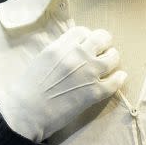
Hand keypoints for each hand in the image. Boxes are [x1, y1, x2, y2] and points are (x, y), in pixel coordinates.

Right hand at [0, 26, 125, 141]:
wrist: (26, 113)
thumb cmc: (26, 89)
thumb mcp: (39, 61)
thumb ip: (56, 54)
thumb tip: (67, 52)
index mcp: (60, 47)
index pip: (82, 31)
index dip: (86, 37)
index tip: (86, 44)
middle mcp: (77, 56)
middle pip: (102, 38)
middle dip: (103, 43)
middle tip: (102, 50)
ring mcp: (89, 73)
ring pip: (113, 57)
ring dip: (112, 58)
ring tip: (109, 64)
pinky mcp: (95, 92)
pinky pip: (116, 81)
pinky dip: (119, 78)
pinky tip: (119, 78)